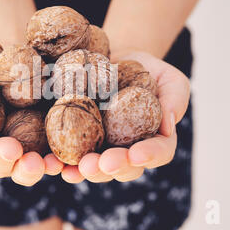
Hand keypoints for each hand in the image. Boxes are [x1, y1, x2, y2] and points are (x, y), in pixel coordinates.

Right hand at [0, 69, 63, 185]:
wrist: (20, 52)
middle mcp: (0, 149)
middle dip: (2, 160)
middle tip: (11, 149)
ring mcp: (28, 148)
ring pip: (26, 168)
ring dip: (30, 169)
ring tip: (36, 162)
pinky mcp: (52, 142)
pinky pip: (56, 157)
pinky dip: (58, 161)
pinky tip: (61, 159)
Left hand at [67, 51, 190, 183]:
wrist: (111, 58)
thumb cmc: (144, 67)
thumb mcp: (167, 75)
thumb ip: (175, 96)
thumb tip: (169, 123)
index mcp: (153, 137)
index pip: (158, 152)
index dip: (149, 155)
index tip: (137, 154)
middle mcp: (126, 148)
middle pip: (124, 167)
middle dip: (113, 168)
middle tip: (103, 163)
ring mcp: (100, 146)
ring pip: (96, 167)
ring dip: (86, 171)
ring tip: (76, 169)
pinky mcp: (76, 139)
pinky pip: (68, 155)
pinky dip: (60, 162)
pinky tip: (54, 163)